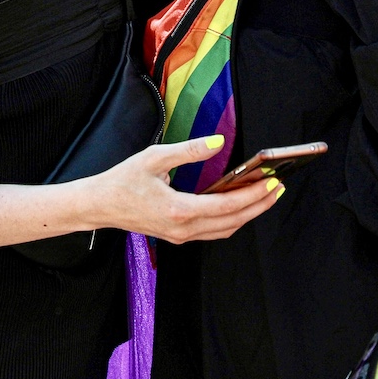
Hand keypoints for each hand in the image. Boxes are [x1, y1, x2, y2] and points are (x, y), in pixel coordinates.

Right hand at [86, 136, 280, 243]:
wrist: (99, 205)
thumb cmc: (123, 180)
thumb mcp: (154, 157)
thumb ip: (190, 150)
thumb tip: (219, 142)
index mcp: (178, 210)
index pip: (227, 206)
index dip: (253, 195)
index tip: (272, 182)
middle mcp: (183, 229)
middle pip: (233, 222)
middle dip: (259, 206)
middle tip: (278, 188)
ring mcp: (181, 236)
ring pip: (225, 230)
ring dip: (248, 214)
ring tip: (265, 196)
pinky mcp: (178, 235)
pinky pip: (214, 231)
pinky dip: (232, 219)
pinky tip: (240, 204)